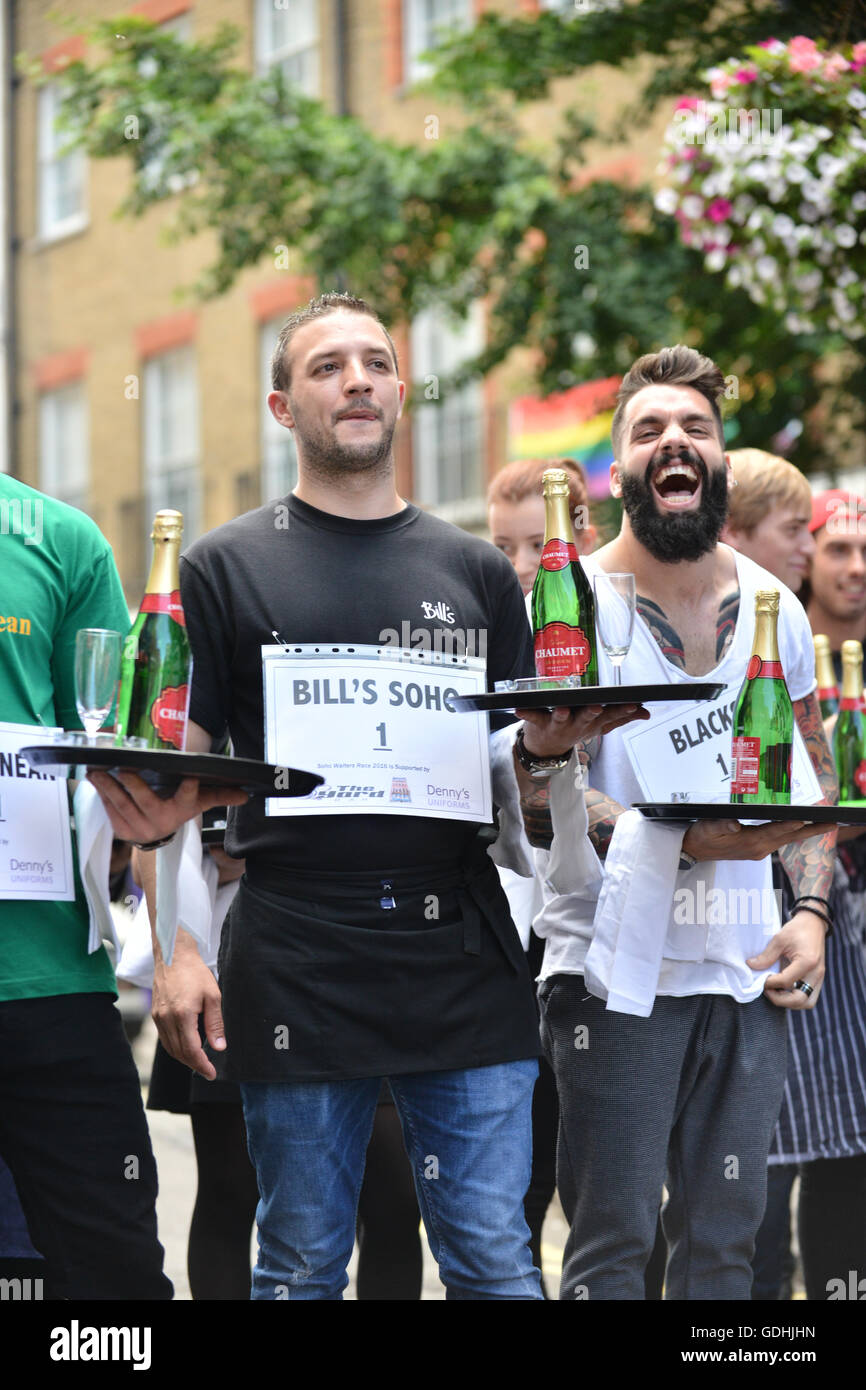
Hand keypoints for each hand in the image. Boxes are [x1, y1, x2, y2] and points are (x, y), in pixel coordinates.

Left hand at [87, 769, 247, 843]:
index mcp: (181, 810)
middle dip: (135, 786)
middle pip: (147, 803)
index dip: (190, 789)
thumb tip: (245, 795)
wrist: (157, 838)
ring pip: (123, 806)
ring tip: (97, 772)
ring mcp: (139, 827)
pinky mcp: (121, 830)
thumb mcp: (199, 803)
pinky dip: (102, 796)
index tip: (191, 776)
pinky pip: (110, 812)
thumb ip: (220, 795)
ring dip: (109, 789)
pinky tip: (95, 780)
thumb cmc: (178, 810)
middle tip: (124, 769)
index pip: (189, 799)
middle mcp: (161, 821)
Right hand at [152, 932, 225, 1079]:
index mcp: (182, 1015)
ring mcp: (158, 1017)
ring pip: (170, 1048)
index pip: (191, 1050)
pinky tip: (186, 1047)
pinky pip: (164, 1038)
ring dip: (184, 1058)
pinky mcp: (155, 1014)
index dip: (202, 1065)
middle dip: (194, 1065)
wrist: (174, 955)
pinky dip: (175, 1047)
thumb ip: (215, 1023)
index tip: (212, 1073)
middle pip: (179, 1053)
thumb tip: (219, 1047)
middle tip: (207, 1070)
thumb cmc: (195, 972)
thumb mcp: (213, 996)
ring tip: (198, 1062)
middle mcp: (166, 1019)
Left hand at [517, 702, 649, 757]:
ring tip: (561, 708)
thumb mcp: (600, 725)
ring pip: (561, 718)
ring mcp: (558, 725)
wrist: (546, 749)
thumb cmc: (575, 727)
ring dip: (561, 714)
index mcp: (593, 723)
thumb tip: (645, 712)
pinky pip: (532, 716)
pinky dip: (525, 713)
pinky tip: (518, 708)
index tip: (633, 704)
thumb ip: (622, 716)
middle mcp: (577, 725)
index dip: (623, 711)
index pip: (611, 716)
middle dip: (592, 713)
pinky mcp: (539, 723)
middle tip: (597, 707)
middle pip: (586, 718)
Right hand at [681, 817, 834, 862]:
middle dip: (810, 830)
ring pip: (786, 839)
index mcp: (748, 842)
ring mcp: (759, 850)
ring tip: (824, 823)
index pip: (773, 831)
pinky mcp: (757, 848)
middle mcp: (758, 848)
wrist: (694, 851)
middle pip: (789, 837)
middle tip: (831, 823)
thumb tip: (734, 824)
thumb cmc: (700, 836)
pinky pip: (779, 840)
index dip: (789, 825)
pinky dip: (793, 832)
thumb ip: (721, 825)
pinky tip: (801, 826)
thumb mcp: (707, 828)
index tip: (804, 819)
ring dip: (806, 831)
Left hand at [746, 909, 825, 1008]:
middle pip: (800, 1000)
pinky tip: (783, 989)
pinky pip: (809, 997)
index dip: (770, 983)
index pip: (786, 982)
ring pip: (807, 1002)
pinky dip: (795, 998)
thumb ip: (766, 956)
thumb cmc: (797, 929)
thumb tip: (751, 966)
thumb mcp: (779, 939)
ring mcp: (819, 977)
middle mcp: (816, 973)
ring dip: (789, 1002)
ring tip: (775, 991)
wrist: (813, 923)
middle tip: (767, 990)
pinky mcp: (818, 979)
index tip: (761, 979)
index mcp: (807, 962)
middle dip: (780, 999)